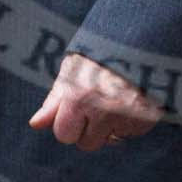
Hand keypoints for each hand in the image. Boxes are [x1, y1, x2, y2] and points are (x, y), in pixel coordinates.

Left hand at [29, 52, 161, 151]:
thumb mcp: (73, 69)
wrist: (142, 37)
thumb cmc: (102, 52)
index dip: (69, 122)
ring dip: (111, 128)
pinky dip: (131, 121)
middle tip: (98, 104)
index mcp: (78, 97)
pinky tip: (133, 98)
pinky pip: (131, 133)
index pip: (63, 134)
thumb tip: (35, 124)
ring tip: (117, 99)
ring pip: (110, 141)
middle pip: (86, 144)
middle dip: (90, 130)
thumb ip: (54, 99)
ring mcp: (126, 117)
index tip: (78, 106)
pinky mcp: (146, 120)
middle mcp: (101, 111)